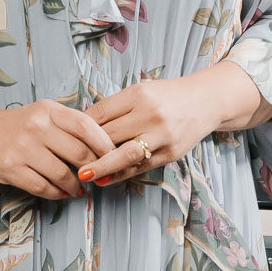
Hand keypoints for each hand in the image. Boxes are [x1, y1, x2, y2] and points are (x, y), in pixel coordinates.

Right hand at [0, 99, 116, 199]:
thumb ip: (68, 125)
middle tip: (97, 176)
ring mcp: (23, 149)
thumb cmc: (15, 125)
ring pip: (63, 174)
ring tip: (80, 188)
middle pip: (79, 152)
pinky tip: (62, 193)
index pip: (86, 125)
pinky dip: (58, 193)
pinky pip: (43, 187)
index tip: (113, 156)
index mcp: (48, 110)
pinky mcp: (11, 169)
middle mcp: (36, 127)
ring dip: (76, 185)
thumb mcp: (41, 114)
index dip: (104, 143)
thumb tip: (103, 145)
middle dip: (93, 168)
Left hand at [79, 69, 248, 186]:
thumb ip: (116, 107)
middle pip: (109, 135)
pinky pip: (141, 167)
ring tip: (83, 175)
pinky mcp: (171, 153)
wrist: (206, 102)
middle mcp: (150, 114)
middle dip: (86, 149)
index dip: (79, 128)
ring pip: (125, 155)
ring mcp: (162, 135)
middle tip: (67, 159)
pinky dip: (121, 174)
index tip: (65, 138)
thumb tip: (82, 126)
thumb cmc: (167, 96)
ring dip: (102, 167)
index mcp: (138, 95)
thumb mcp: (141, 91)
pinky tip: (106, 179)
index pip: (101, 113)